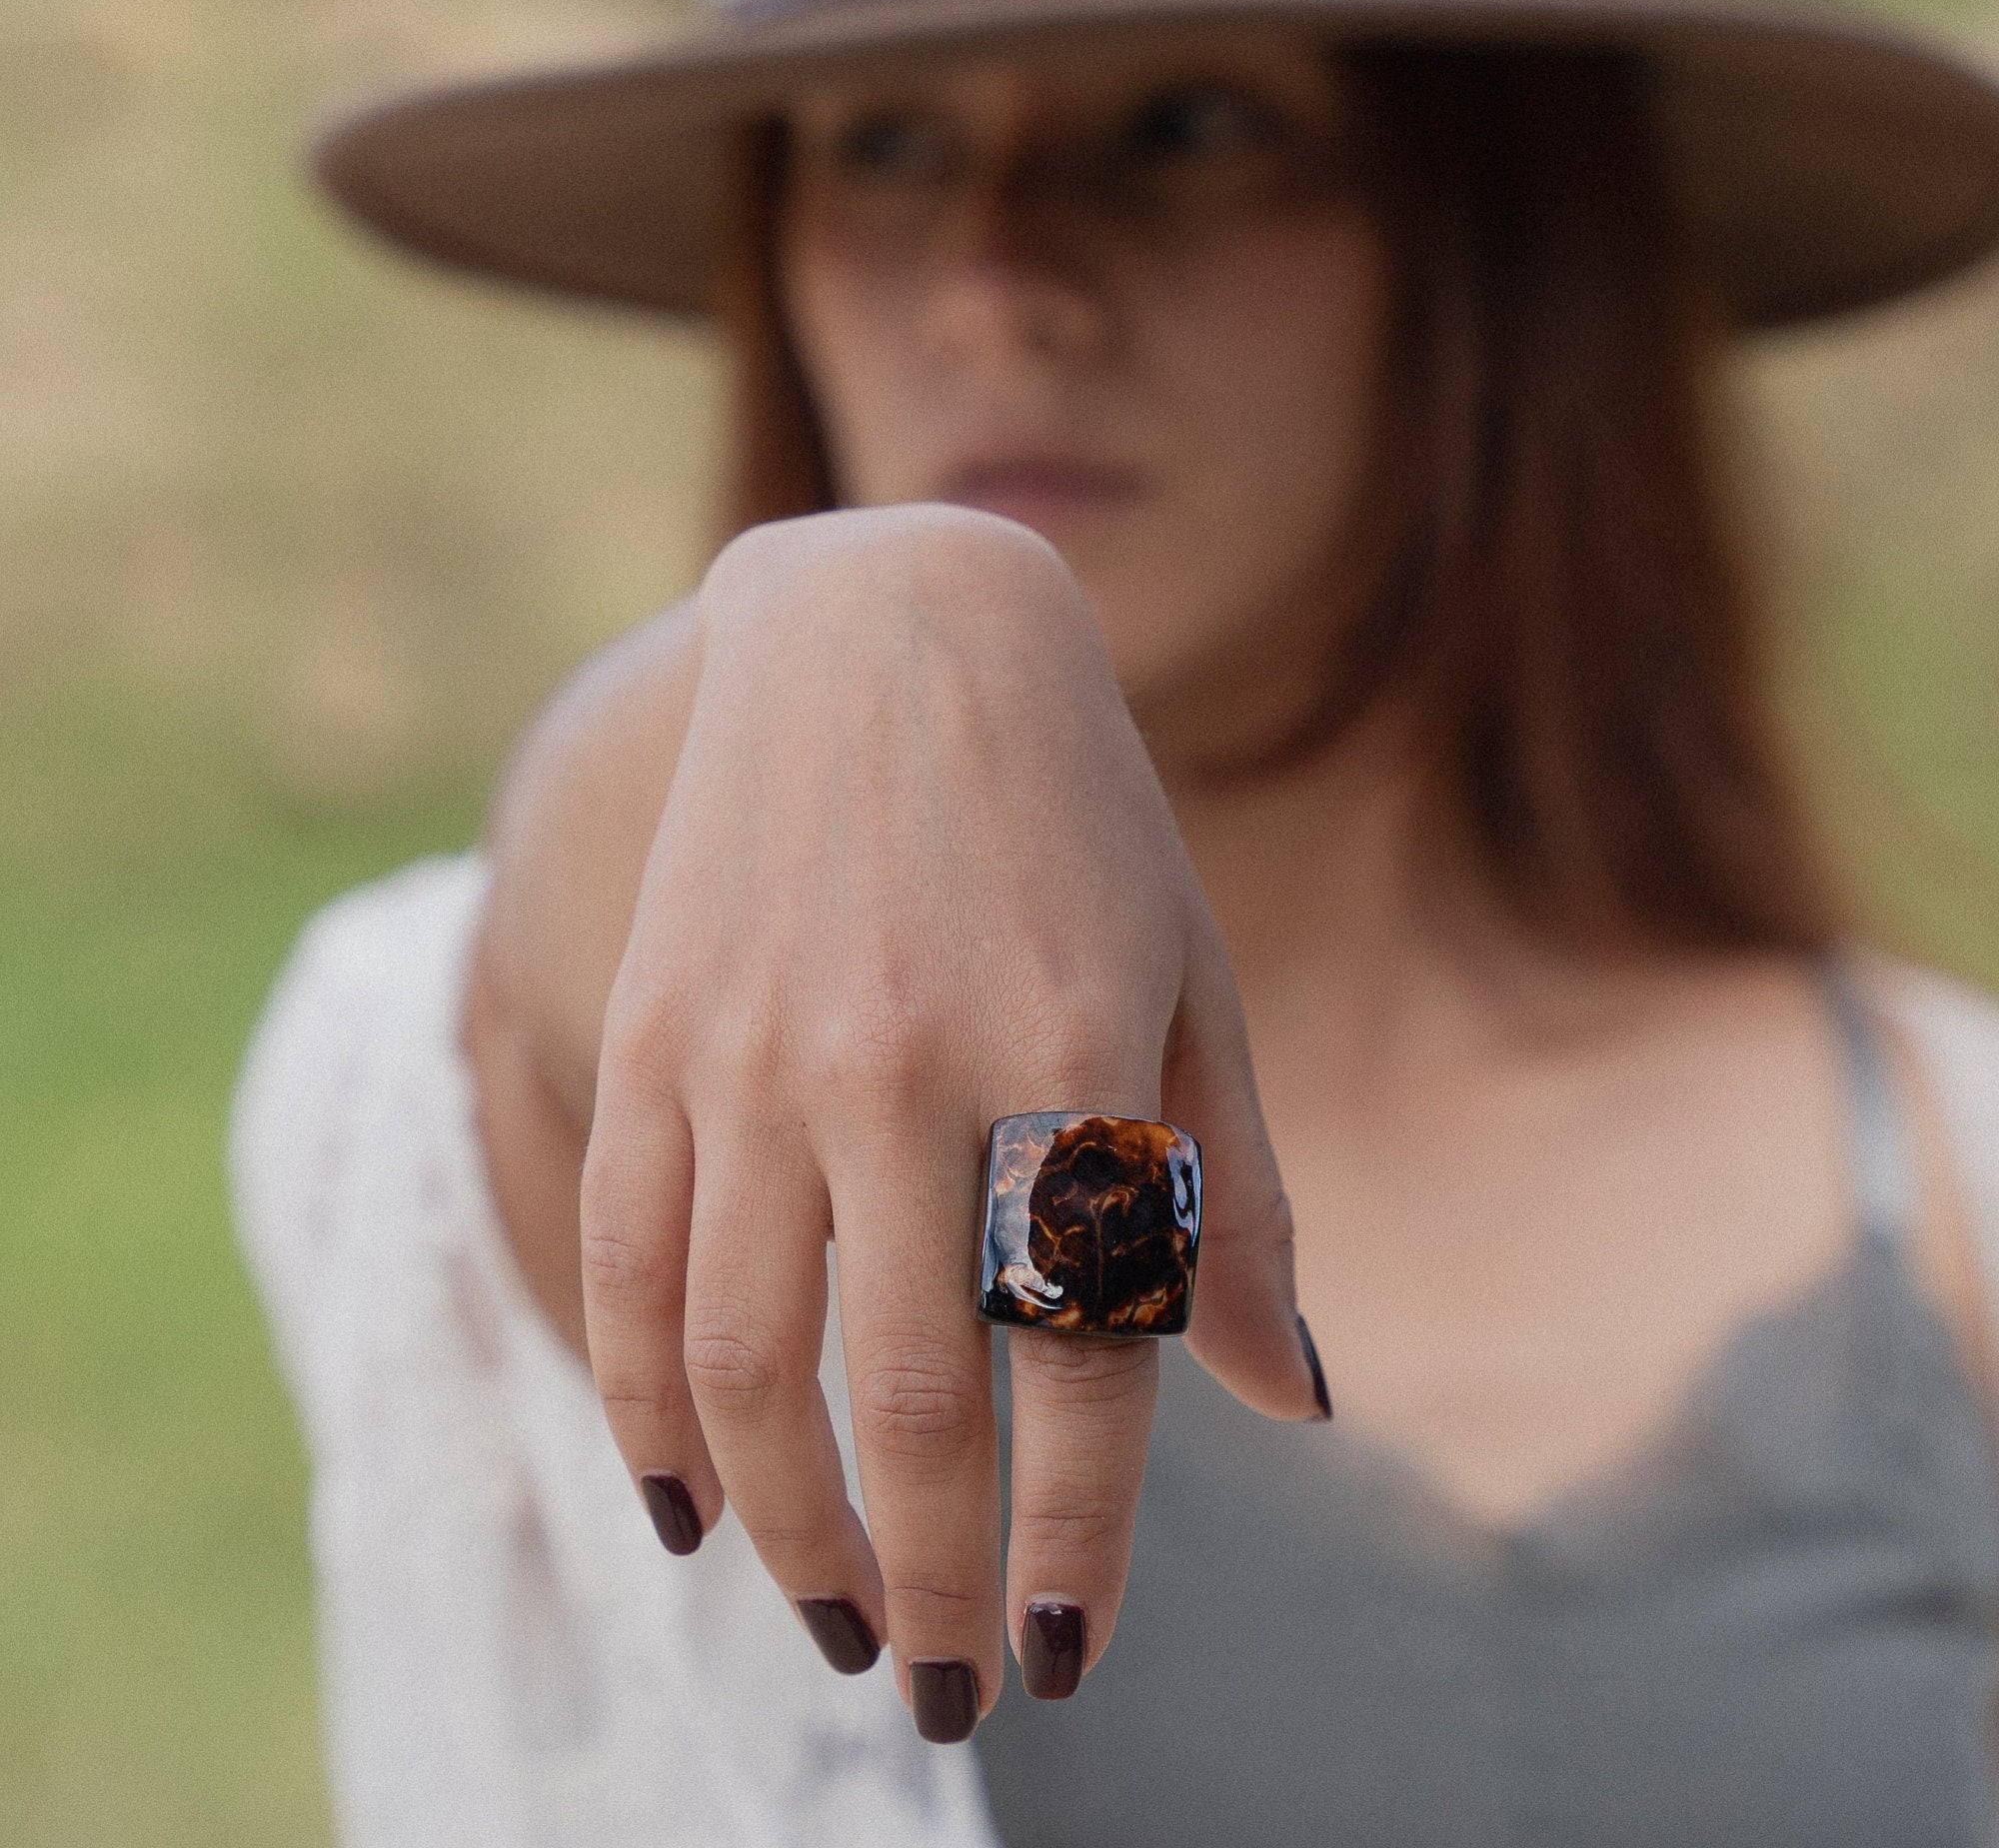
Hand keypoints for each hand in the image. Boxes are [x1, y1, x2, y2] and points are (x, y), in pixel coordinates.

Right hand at [579, 504, 1324, 1738]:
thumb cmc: (1080, 818)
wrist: (892, 627)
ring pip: (743, 1363)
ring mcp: (755, 1050)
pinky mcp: (656, 1028)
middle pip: (909, 1401)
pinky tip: (684, 1503)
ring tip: (830, 1618)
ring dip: (786, 1530)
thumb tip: (1291, 1406)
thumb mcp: (1193, 978)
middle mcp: (905, 1069)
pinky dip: (640, 1407)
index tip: (1070, 1658)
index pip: (1088, 1365)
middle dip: (932, 1581)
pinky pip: (623, 1256)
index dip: (1082, 1541)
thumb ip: (1236, 1198)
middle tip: (947, 1687)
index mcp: (1075, 1056)